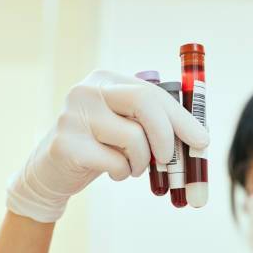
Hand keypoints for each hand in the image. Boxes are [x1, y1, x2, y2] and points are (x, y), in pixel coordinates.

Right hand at [7, 70, 208, 222]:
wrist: (50, 172)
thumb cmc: (100, 147)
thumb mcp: (126, 127)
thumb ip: (154, 124)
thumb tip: (201, 139)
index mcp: (107, 80)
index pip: (153, 92)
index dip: (182, 118)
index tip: (202, 140)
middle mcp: (88, 90)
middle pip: (144, 102)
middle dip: (167, 134)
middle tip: (170, 158)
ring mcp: (73, 115)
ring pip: (133, 138)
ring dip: (142, 162)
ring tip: (132, 167)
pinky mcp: (66, 143)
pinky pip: (115, 162)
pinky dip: (123, 172)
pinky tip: (112, 171)